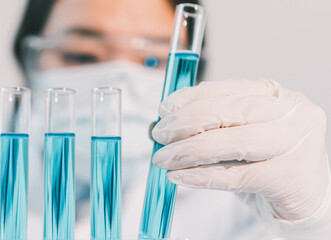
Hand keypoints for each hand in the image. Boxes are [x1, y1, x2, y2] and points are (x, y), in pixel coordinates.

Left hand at [152, 79, 330, 235]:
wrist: (306, 196)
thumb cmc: (268, 161)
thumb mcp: (242, 133)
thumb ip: (210, 125)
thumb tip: (160, 123)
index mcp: (277, 95)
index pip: (227, 89)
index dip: (190, 97)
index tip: (164, 109)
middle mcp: (291, 113)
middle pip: (227, 112)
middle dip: (184, 123)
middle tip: (158, 134)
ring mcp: (295, 144)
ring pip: (231, 142)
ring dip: (188, 151)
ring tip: (162, 158)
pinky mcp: (290, 177)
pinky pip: (235, 176)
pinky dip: (201, 176)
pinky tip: (179, 176)